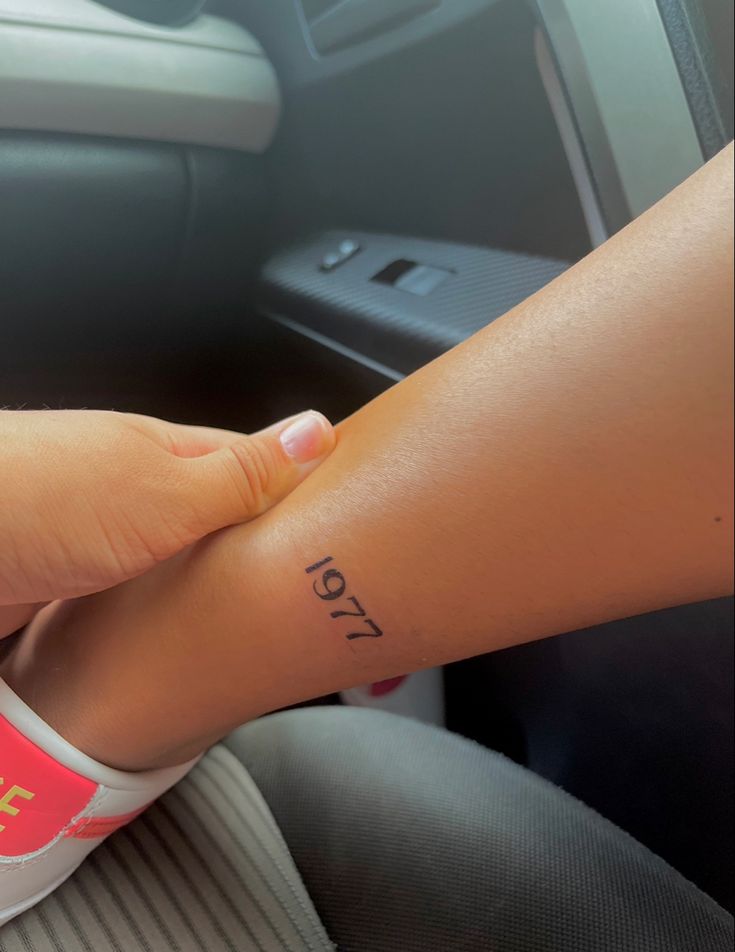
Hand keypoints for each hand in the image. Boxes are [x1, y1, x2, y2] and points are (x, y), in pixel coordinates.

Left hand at [0, 408, 334, 634]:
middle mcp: (144, 495)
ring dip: (217, 593)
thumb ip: (242, 472)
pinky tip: (186, 642)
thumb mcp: (163, 489)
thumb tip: (316, 428)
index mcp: (172, 457)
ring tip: (266, 626)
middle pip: (226, 524)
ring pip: (185, 570)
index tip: (349, 532)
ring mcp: (110, 542)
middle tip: (315, 599)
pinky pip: (141, 605)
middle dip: (266, 557)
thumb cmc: (36, 498)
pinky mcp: (78, 589)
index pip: (263, 467)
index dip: (309, 493)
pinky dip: (167, 621)